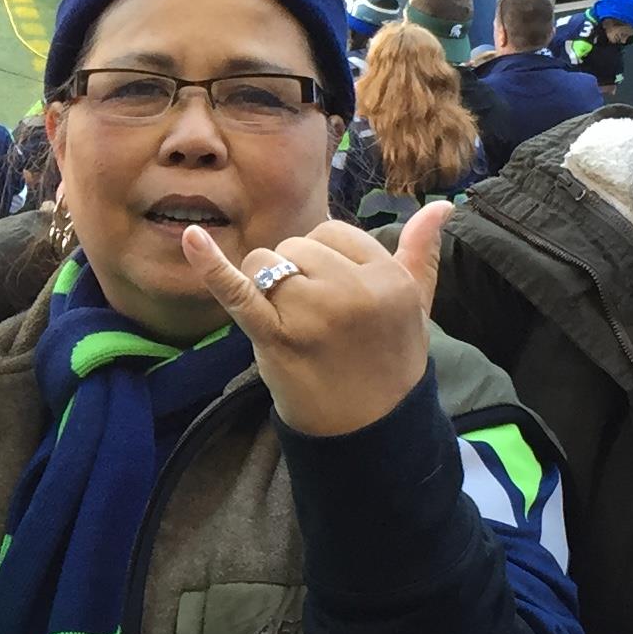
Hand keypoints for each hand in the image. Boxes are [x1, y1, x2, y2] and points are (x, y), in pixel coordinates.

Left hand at [184, 203, 448, 439]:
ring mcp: (312, 314)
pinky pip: (237, 292)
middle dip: (298, 272)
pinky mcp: (275, 337)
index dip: (328, 260)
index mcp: (388, 279)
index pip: (335, 233)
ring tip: (293, 324)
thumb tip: (441, 204)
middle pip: (297, 244)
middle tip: (318, 318)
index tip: (338, 296)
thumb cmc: (391, 362)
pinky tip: (191, 239)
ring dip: (267, 285)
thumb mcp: (417, 307)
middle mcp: (352, 291)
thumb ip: (422, 253)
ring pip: (265, 262)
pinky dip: (211, 266)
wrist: (369, 428)